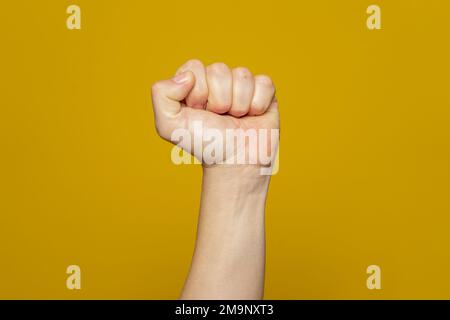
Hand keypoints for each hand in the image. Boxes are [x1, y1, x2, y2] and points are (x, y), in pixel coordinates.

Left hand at [151, 60, 278, 166]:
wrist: (235, 162)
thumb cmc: (205, 144)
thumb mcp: (168, 125)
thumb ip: (161, 94)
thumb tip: (187, 76)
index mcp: (193, 82)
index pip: (195, 67)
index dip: (197, 93)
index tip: (199, 112)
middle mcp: (216, 80)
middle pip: (219, 70)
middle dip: (218, 100)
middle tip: (218, 118)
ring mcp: (241, 84)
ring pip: (242, 75)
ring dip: (238, 105)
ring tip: (234, 118)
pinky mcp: (264, 91)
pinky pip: (264, 83)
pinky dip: (257, 105)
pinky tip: (252, 116)